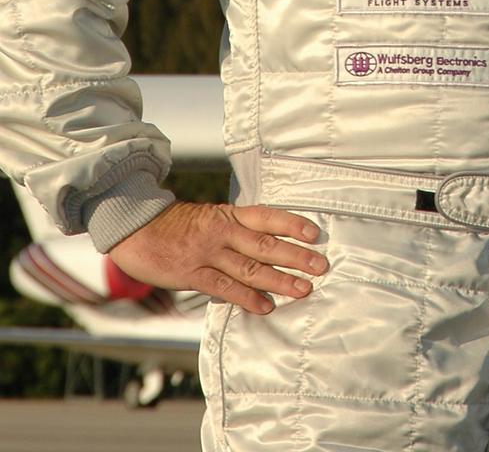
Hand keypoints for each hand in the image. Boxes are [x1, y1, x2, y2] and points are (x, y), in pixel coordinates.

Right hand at [109, 200, 327, 314]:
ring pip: (250, 267)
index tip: (314, 233)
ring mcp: (207, 253)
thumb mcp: (209, 217)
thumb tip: (266, 242)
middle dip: (295, 255)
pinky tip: (265, 307)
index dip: (291, 223)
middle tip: (321, 265)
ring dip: (279, 280)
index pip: (266, 216)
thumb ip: (235, 228)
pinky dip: (247, 298)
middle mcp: (222, 231)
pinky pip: (225, 287)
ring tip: (303, 289)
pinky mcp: (192, 273)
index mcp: (228, 214)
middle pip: (265, 243)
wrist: (135, 229)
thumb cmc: (176, 225)